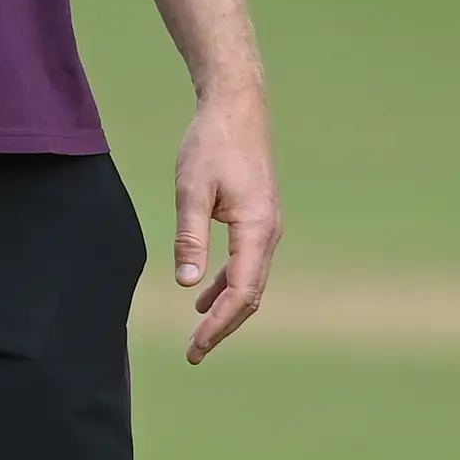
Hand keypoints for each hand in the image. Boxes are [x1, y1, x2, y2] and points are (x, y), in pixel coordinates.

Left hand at [170, 86, 280, 363]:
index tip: (195, 347)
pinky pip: (248, 264)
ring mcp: (269, 226)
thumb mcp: (192, 190)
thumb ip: (190, 238)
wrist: (238, 106)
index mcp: (257, 228)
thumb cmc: (212, 143)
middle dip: (223, 326)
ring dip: (226, 309)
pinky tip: (204, 295)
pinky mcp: (260, 218)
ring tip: (197, 335)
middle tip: (193, 353)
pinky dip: (228, 285)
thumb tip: (188, 285)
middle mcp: (270, 233)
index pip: (241, 292)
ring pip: (251, 282)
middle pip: (251, 295)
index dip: (218, 324)